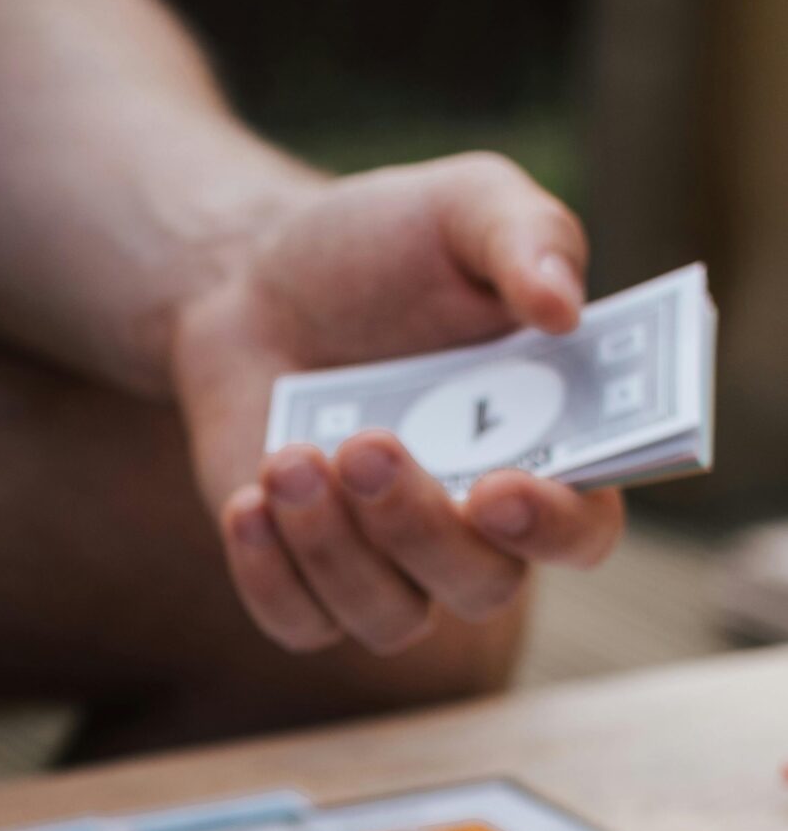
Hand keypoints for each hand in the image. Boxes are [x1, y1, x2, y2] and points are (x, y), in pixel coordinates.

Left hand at [170, 153, 623, 652]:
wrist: (252, 281)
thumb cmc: (380, 247)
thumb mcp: (463, 205)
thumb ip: (529, 237)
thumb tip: (564, 305)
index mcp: (548, 451)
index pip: (584, 531)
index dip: (552, 527)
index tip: (498, 489)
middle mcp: (477, 529)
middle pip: (481, 587)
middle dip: (417, 525)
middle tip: (363, 443)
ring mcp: (390, 565)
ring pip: (389, 619)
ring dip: (334, 549)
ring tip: (287, 457)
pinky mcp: (305, 580)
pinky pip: (301, 625)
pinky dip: (270, 576)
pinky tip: (247, 503)